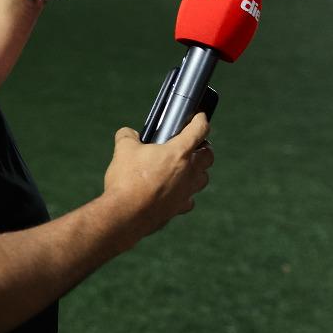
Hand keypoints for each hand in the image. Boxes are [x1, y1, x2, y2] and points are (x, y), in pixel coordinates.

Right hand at [101, 113, 213, 245]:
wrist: (125, 215)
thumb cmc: (127, 180)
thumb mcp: (123, 150)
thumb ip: (127, 136)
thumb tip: (129, 134)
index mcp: (179, 152)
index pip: (200, 130)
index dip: (201, 120)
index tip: (200, 117)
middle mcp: (188, 172)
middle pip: (208, 156)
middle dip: (204, 148)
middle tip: (193, 145)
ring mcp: (186, 192)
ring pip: (203, 179)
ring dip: (198, 171)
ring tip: (185, 168)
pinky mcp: (179, 208)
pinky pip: (189, 199)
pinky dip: (186, 194)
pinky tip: (175, 192)